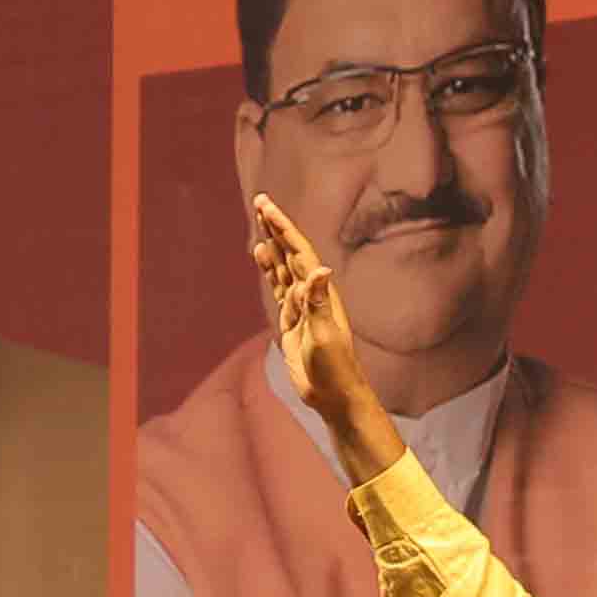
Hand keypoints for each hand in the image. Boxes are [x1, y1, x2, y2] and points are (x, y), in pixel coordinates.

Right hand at [249, 195, 406, 480]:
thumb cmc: (335, 369)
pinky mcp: (293, 320)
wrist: (336, 396)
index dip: (283, 228)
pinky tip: (261, 255)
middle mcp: (313, 294)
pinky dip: (269, 269)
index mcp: (321, 293)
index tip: (267, 207)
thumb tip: (319, 269)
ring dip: (272, 243)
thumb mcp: (325, 335)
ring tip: (261, 220)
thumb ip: (318, 303)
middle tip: (260, 201)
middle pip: (291, 252)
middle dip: (276, 227)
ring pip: (283, 267)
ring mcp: (302, 306)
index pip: (299, 252)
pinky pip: (278, 287)